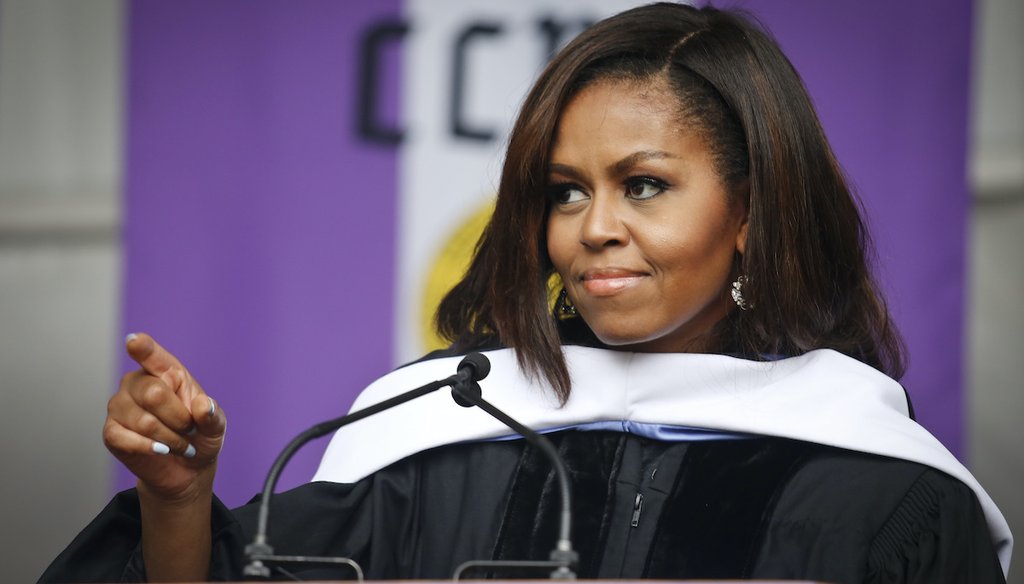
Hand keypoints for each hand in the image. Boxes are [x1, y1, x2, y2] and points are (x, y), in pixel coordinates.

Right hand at [103, 333, 225, 503]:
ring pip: (144, 421)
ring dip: (170, 439)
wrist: (186, 468)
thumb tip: (203, 406)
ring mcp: (120, 406)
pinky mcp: (111, 431)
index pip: (152, 355)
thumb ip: (212, 415)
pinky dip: (149, 448)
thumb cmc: (200, 436)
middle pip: (154, 393)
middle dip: (180, 420)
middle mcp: (137, 382)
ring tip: (179, 444)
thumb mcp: (215, 425)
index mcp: (166, 371)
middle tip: (188, 429)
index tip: (134, 341)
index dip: (143, 347)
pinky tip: (161, 451)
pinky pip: (125, 438)